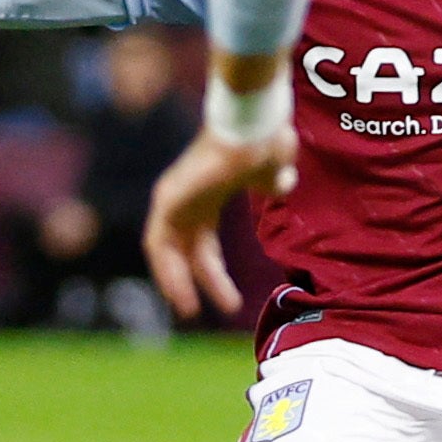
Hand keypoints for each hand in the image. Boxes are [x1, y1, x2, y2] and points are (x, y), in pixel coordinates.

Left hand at [141, 126, 290, 321]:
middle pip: (184, 252)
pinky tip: (181, 293)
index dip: (211, 274)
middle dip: (194, 284)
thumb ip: (272, 181)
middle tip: (198, 314)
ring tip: (189, 311)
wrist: (254, 127)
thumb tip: (282, 184)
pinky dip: (167, 272)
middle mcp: (184, 200)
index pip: (201, 245)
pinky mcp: (168, 200)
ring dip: (176, 284)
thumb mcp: (270, 172)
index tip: (228, 303)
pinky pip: (158, 246)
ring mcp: (173, 198)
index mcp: (205, 197)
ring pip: (165, 252)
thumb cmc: (263, 143)